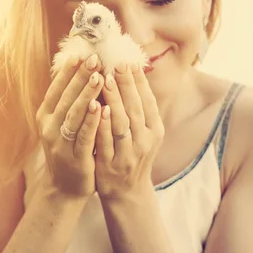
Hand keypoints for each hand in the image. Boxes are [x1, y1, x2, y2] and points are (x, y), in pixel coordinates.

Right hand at [36, 53, 104, 198]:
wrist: (65, 187)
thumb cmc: (68, 149)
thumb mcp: (63, 123)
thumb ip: (68, 101)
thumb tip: (80, 70)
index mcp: (45, 115)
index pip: (57, 88)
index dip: (68, 71)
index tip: (81, 54)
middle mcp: (49, 127)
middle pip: (65, 97)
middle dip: (80, 77)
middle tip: (95, 58)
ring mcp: (60, 142)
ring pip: (74, 114)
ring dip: (86, 94)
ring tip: (99, 77)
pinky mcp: (74, 156)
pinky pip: (84, 135)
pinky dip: (92, 120)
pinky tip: (101, 106)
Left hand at [94, 62, 164, 199]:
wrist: (127, 192)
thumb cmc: (132, 154)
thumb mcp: (143, 133)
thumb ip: (139, 108)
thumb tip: (133, 73)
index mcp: (155, 130)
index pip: (148, 100)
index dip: (139, 81)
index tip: (129, 61)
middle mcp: (146, 141)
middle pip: (136, 108)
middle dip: (126, 84)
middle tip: (116, 63)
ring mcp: (129, 154)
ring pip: (122, 123)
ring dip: (114, 100)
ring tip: (104, 79)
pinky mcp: (111, 165)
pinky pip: (106, 141)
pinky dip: (102, 124)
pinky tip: (96, 108)